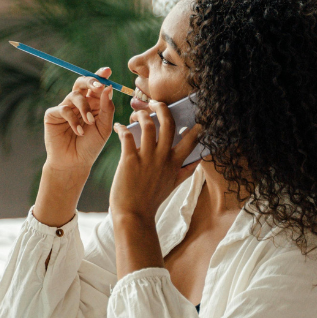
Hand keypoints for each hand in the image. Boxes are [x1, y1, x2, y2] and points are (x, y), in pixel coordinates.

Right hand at [42, 67, 116, 174]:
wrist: (74, 163)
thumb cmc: (91, 146)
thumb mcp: (104, 127)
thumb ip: (107, 108)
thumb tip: (108, 87)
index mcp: (93, 103)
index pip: (96, 85)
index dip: (100, 76)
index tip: (107, 71)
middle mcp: (78, 103)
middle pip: (82, 82)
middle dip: (91, 81)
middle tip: (98, 86)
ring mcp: (65, 107)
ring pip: (75, 95)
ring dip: (84, 108)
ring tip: (89, 122)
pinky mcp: (53, 114)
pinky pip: (64, 109)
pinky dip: (73, 119)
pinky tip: (78, 131)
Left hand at [109, 100, 202, 220]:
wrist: (134, 215)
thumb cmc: (151, 200)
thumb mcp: (173, 185)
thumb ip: (185, 171)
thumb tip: (198, 162)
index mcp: (174, 163)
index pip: (190, 140)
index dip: (194, 127)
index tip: (195, 119)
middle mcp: (163, 158)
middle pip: (168, 123)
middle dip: (162, 108)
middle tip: (156, 102)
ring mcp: (147, 158)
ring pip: (148, 125)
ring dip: (142, 115)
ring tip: (137, 113)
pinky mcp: (130, 160)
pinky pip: (127, 136)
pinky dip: (122, 128)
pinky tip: (119, 127)